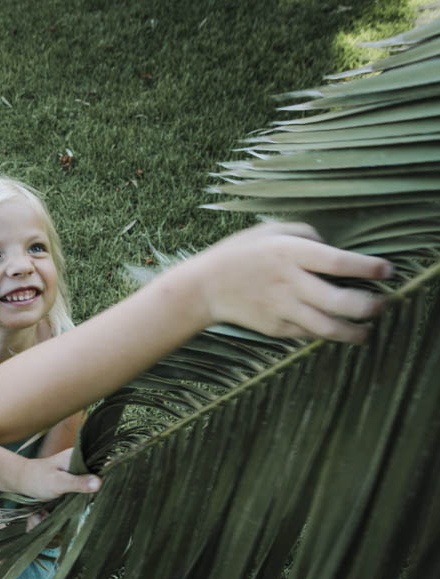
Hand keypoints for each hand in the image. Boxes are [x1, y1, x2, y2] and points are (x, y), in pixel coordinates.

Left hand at [17, 449, 100, 500]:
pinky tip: (85, 501)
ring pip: (90, 482)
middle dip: (99, 486)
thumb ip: (78, 483)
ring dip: (91, 492)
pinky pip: (83, 488)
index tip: (110, 489)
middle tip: (100, 499)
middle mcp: (78, 461)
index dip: (108, 474)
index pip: (100, 462)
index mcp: (77, 455)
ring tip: (91, 501)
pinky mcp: (72, 481)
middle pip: (97, 473)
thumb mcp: (58, 482)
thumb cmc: (37, 479)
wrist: (21, 481)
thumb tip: (99, 483)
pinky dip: (83, 495)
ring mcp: (75, 471)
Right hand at [182, 222, 391, 342]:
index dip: (369, 268)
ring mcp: (282, 308)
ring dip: (355, 331)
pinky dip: (328, 334)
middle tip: (382, 303)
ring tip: (367, 330)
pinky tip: (337, 329)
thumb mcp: (270, 230)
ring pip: (328, 327)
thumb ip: (306, 234)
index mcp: (289, 253)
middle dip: (370, 305)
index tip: (387, 270)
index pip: (339, 262)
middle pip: (341, 301)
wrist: (205, 287)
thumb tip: (333, 247)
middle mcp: (289, 282)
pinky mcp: (276, 327)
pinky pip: (310, 334)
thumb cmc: (240, 253)